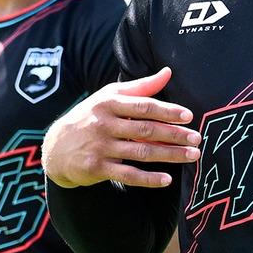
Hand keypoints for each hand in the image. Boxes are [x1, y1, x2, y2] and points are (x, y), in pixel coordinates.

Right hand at [42, 67, 198, 188]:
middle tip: (197, 138)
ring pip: (141, 152)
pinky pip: (128, 174)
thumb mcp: (109, 97)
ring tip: (192, 156)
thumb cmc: (89, 117)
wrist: (55, 147)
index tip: (188, 116)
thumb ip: (141, 87)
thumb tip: (168, 72)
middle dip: (174, 134)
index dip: (167, 111)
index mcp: (109, 103)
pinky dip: (148, 178)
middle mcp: (104, 124)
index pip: (144, 106)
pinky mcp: (97, 168)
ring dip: (169, 155)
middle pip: (146, 129)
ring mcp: (100, 147)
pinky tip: (167, 180)